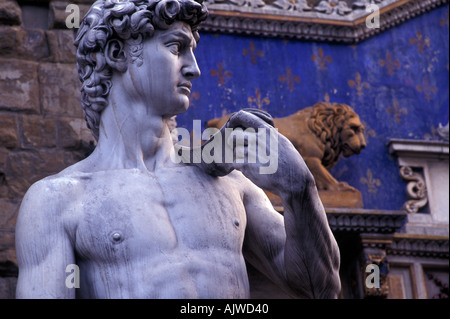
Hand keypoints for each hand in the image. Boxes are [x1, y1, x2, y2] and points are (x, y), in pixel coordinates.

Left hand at [192, 109, 313, 195]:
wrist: (294, 180)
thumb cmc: (291, 163)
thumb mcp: (282, 143)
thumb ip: (269, 136)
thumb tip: (261, 130)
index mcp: (266, 131)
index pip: (244, 117)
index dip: (237, 122)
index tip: (236, 128)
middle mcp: (258, 139)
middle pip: (235, 135)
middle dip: (235, 143)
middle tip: (239, 150)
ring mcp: (252, 152)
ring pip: (235, 151)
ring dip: (239, 158)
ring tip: (248, 164)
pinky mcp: (247, 165)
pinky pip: (235, 164)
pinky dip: (240, 169)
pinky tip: (250, 172)